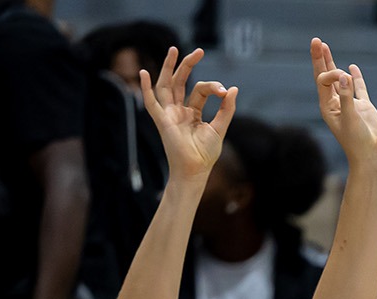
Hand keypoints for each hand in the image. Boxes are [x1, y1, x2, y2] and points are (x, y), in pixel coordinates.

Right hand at [139, 47, 235, 184]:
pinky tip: (143, 73)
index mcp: (192, 113)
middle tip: (199, 51)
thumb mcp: (220, 128)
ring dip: (169, 68)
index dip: (213, 87)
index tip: (224, 91)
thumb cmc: (206, 154)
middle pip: (180, 82)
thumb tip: (233, 89)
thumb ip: (226, 109)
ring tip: (174, 50)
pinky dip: (145, 89)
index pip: (200, 90)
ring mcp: (169, 115)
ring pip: (166, 86)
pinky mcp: (163, 121)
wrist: (196, 171)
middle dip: (188, 65)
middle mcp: (178, 111)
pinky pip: (150, 103)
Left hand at [312, 38, 376, 166]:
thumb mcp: (350, 119)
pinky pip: (358, 88)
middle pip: (325, 76)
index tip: (343, 75)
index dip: (331, 71)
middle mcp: (336, 103)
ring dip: (333, 63)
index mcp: (327, 107)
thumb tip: (344, 76)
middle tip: (316, 40)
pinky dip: (356, 77)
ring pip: (340, 79)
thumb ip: (346, 97)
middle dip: (321, 58)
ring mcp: (349, 104)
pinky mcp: (363, 107)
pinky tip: (353, 67)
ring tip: (325, 48)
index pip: (323, 80)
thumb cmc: (357, 141)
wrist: (372, 155)